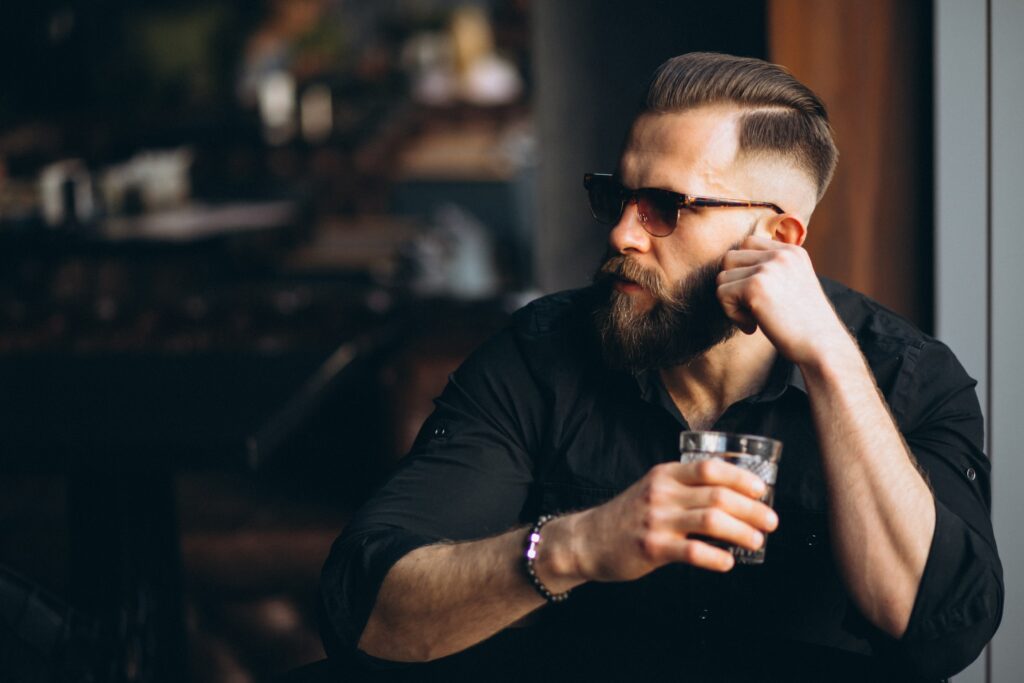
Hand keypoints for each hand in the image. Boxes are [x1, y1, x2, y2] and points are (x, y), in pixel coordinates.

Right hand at [566, 460, 778, 581]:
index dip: (741, 477)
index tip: (761, 490)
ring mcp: (656, 520)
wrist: (588, 539)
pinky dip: (716, 558)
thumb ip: (684, 488)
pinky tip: (728, 563)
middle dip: (752, 509)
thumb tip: (732, 496)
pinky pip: (693, 552)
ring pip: (711, 522)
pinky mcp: (652, 547)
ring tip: (756, 541)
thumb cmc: (627, 516)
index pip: (710, 468)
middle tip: (770, 521)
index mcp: (665, 474)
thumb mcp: (653, 489)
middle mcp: (662, 493)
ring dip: (742, 532)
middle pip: (718, 496)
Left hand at [716, 235, 851, 364]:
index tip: (759, 295)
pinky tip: (753, 326)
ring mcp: (768, 268)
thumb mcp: (793, 285)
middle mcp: (781, 254)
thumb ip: (771, 272)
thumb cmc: (805, 325)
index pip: (748, 243)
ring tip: (755, 319)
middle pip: (729, 258)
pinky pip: (722, 294)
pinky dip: (732, 314)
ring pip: (722, 277)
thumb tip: (730, 271)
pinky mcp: (755, 287)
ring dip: (731, 302)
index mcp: (792, 251)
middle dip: (733, 285)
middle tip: (752, 309)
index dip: (743, 271)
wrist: (821, 347)